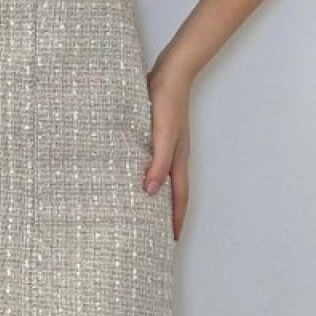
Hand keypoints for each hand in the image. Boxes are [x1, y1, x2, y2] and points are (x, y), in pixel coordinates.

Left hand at [142, 59, 192, 240]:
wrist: (170, 74)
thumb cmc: (167, 104)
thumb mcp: (162, 135)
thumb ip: (158, 162)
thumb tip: (151, 192)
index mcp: (178, 160)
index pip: (179, 197)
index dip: (176, 219)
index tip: (172, 240)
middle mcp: (175, 156)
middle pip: (174, 192)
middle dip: (169, 214)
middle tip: (158, 233)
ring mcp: (168, 145)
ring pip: (164, 177)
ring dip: (159, 196)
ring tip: (146, 210)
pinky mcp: (158, 134)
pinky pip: (155, 162)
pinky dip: (150, 175)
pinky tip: (136, 174)